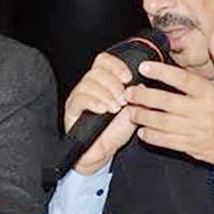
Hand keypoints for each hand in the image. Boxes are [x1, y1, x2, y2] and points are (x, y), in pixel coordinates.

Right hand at [64, 52, 136, 174]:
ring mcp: (79, 97)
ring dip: (106, 94)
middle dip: (114, 83)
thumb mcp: (133, 111)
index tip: (128, 77)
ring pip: (88, 83)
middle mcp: (90, 86)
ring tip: (115, 108)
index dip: (116, 65)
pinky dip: (94, 102)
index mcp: (104, 82)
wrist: (103, 153)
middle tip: (123, 99)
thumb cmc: (115, 132)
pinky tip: (103, 110)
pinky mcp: (71, 110)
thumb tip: (142, 83)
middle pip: (97, 70)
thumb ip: (137, 96)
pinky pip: (80, 99)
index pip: (104, 61)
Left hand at [125, 31, 213, 169]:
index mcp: (210, 93)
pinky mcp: (190, 146)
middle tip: (128, 91)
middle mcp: (200, 111)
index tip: (144, 67)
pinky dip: (151, 136)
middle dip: (143, 96)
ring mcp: (194, 130)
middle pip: (165, 102)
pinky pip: (166, 142)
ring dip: (142, 116)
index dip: (161, 72)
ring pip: (161, 123)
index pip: (182, 79)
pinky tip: (142, 130)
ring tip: (130, 110)